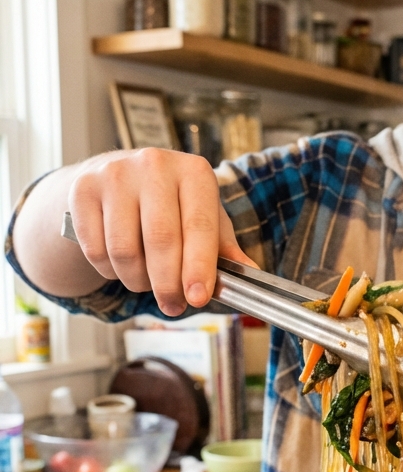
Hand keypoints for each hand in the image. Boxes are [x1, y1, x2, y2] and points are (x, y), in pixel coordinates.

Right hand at [68, 148, 255, 314]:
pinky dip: (110, 271)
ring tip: (147, 280)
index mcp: (194, 171)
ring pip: (124, 251)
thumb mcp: (206, 217)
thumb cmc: (173, 204)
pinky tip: (121, 263)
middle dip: (168, 284)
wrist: (119, 178)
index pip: (198, 225)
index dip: (198, 266)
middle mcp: (154, 165)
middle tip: (174, 306)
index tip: (197, 297)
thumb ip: (225, 249)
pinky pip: (96, 251)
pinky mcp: (83, 190)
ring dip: (137, 281)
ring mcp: (115, 175)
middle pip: (160, 240)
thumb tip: (250, 273)